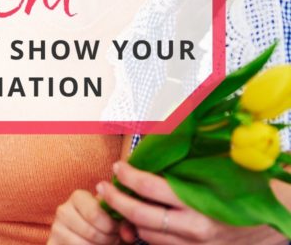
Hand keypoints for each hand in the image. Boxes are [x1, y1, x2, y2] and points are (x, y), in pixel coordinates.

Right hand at [47, 188, 134, 243]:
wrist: (82, 235)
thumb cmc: (102, 226)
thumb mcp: (113, 220)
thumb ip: (124, 223)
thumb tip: (129, 234)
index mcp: (77, 197)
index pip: (95, 214)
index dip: (112, 227)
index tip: (117, 230)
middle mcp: (63, 210)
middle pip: (92, 233)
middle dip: (108, 240)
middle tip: (112, 240)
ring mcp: (56, 229)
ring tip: (103, 243)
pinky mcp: (52, 243)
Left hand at [98, 162, 286, 243]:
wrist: (275, 222)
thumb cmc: (244, 188)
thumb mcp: (217, 170)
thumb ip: (186, 162)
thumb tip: (158, 141)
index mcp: (199, 203)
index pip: (152, 189)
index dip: (130, 177)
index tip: (118, 166)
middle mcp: (194, 229)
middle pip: (142, 217)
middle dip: (117, 201)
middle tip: (103, 187)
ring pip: (149, 236)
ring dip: (130, 220)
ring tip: (116, 202)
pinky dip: (148, 234)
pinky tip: (139, 221)